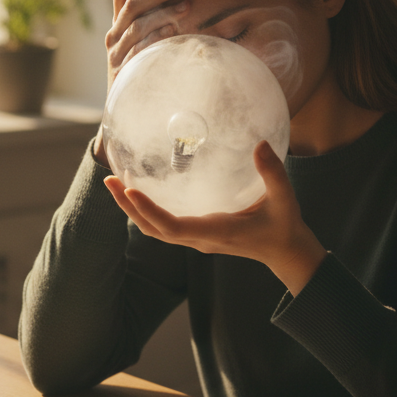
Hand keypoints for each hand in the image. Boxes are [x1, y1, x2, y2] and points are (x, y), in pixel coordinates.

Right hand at [104, 0, 188, 89]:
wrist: (124, 109)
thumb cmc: (142, 72)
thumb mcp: (144, 45)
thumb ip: (154, 25)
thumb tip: (183, 0)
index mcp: (118, 26)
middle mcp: (113, 36)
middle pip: (132, 5)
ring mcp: (116, 54)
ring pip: (137, 25)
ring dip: (163, 13)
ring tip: (186, 6)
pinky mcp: (123, 70)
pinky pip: (139, 49)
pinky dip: (156, 38)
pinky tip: (173, 32)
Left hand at [104, 141, 326, 294]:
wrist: (286, 253)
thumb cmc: (284, 226)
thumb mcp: (284, 198)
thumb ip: (273, 172)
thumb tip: (261, 144)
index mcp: (215, 231)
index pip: (172, 227)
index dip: (149, 211)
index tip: (131, 191)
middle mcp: (200, 239)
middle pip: (153, 229)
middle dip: (129, 207)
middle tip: (110, 180)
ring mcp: (197, 239)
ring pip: (155, 230)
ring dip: (134, 210)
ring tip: (116, 184)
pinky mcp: (198, 235)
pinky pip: (164, 226)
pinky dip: (147, 211)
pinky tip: (141, 192)